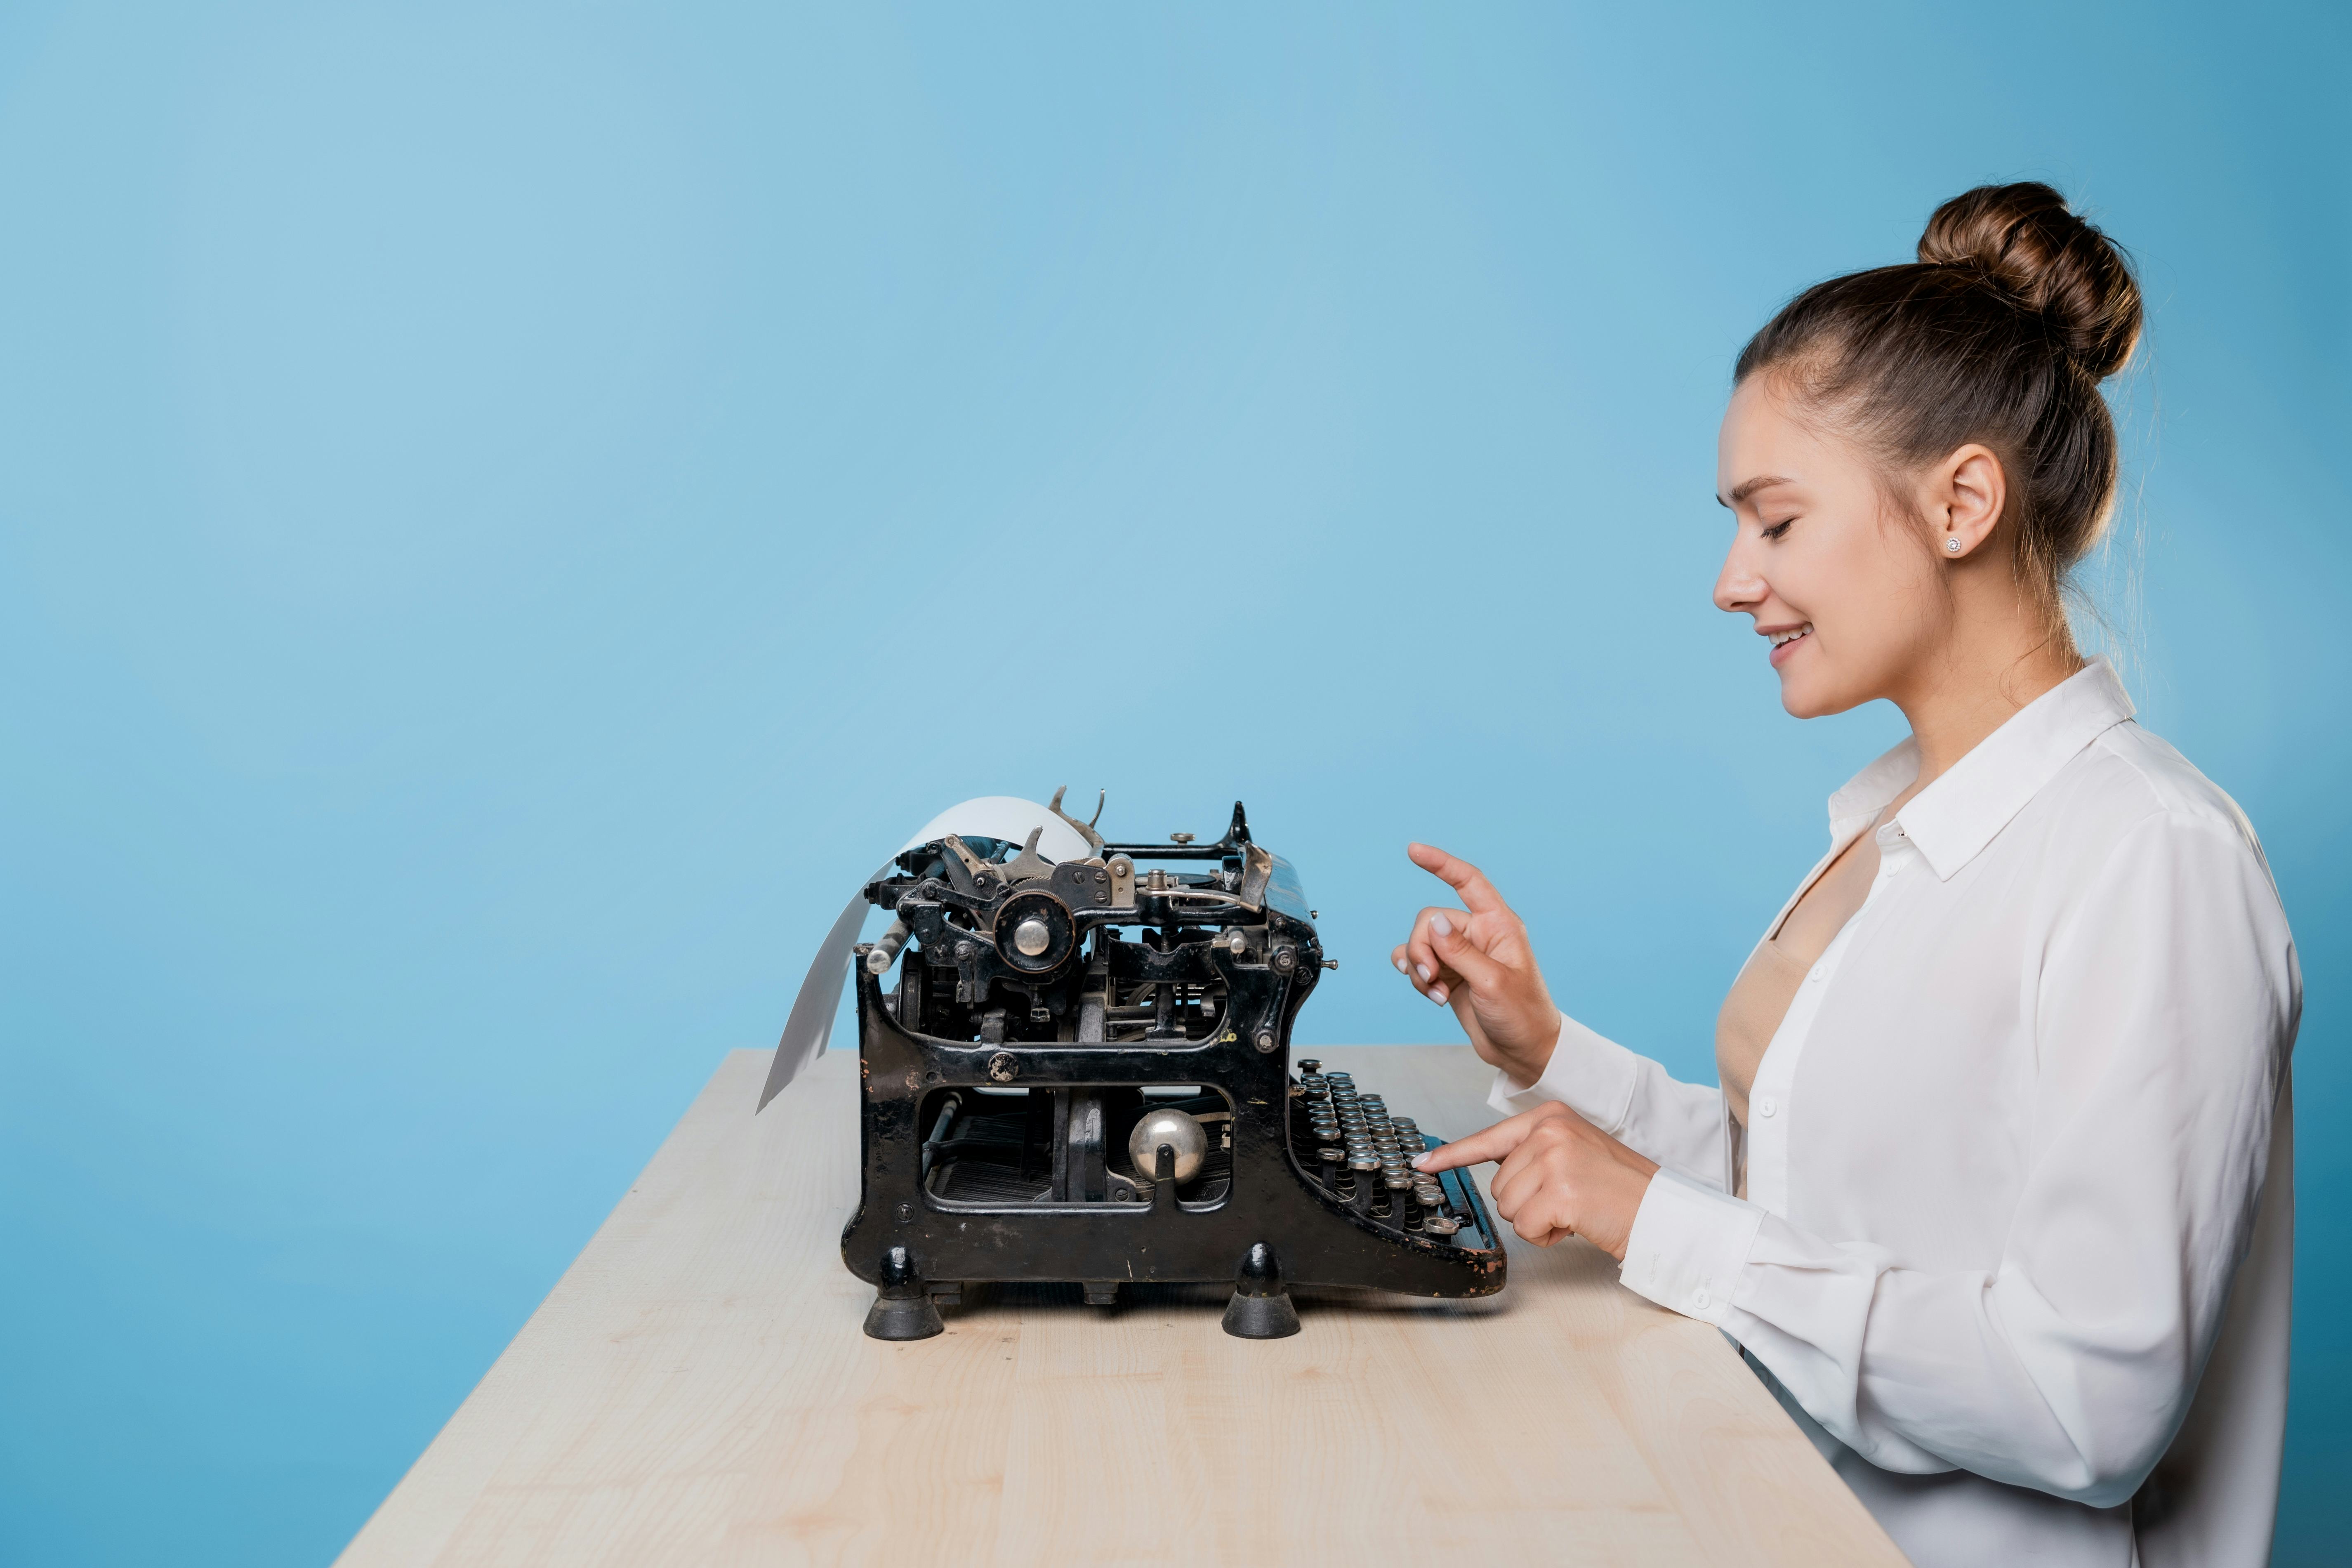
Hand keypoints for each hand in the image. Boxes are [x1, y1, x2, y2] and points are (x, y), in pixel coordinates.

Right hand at [1391, 843, 1562, 1086]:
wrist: (1524, 1052)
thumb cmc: (1522, 1015)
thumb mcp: (1492, 982)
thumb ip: (1459, 951)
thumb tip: (1433, 921)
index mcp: (1499, 925)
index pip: (1468, 882)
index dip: (1441, 864)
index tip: (1414, 851)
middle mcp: (1479, 935)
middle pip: (1431, 920)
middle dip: (1422, 948)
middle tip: (1432, 977)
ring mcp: (1462, 956)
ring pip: (1421, 943)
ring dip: (1419, 967)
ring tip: (1436, 993)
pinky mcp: (1450, 975)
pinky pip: (1418, 963)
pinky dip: (1415, 976)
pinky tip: (1430, 994)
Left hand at [1413, 1102, 1658, 1258]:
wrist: (1662, 1212)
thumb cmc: (1620, 1189)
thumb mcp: (1574, 1153)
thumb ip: (1535, 1153)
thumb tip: (1496, 1167)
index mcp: (1550, 1117)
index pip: (1489, 1139)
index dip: (1452, 1156)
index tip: (1422, 1163)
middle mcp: (1549, 1130)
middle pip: (1498, 1185)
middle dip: (1528, 1204)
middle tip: (1568, 1201)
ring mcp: (1554, 1158)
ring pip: (1508, 1207)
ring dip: (1538, 1220)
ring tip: (1575, 1210)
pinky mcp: (1560, 1190)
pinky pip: (1526, 1227)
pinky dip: (1548, 1235)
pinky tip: (1576, 1223)